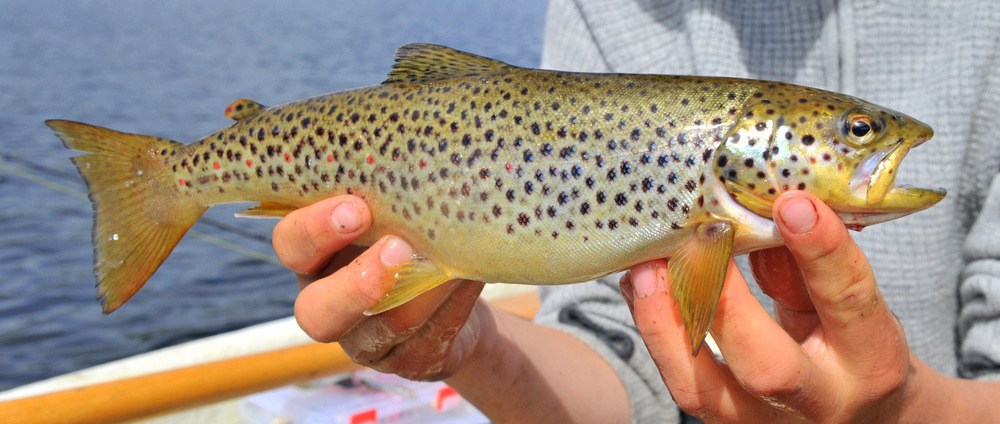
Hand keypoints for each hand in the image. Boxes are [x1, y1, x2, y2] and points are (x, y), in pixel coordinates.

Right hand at [273, 195, 486, 380]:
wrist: (454, 284)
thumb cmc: (410, 226)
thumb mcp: (392, 203)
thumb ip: (388, 186)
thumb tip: (415, 151)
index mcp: (313, 255)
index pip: (290, 244)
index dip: (315, 230)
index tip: (357, 208)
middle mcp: (327, 302)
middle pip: (316, 312)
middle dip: (357, 283)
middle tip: (398, 248)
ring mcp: (363, 340)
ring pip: (380, 329)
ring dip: (417, 293)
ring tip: (446, 263)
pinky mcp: (406, 361)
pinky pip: (424, 342)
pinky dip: (450, 307)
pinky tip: (467, 278)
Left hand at [620, 191, 954, 422]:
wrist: (860, 419)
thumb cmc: (850, 345)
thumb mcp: (843, 305)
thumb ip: (805, 267)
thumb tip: (757, 212)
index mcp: (872, 360)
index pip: (849, 302)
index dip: (822, 251)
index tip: (791, 203)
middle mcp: (821, 403)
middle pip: (770, 367)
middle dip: (725, 300)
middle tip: (698, 240)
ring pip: (703, 389)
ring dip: (666, 322)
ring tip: (646, 267)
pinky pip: (682, 386)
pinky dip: (656, 333)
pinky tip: (640, 289)